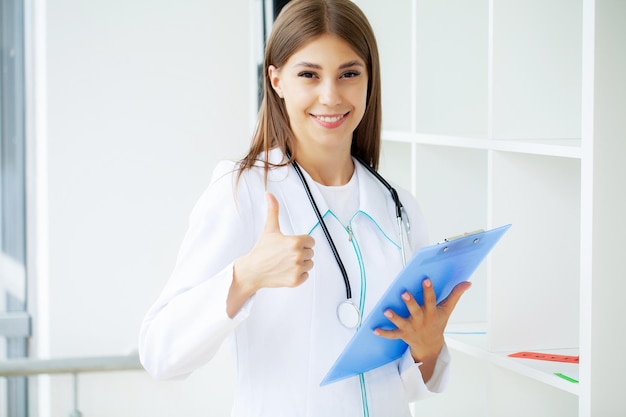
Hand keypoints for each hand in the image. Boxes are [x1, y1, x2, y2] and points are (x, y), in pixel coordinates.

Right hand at [227, 193, 314, 315]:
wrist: (252, 271)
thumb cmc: (261, 249)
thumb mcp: (269, 229)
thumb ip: (273, 210)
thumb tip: (269, 194)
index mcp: (295, 242)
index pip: (311, 241)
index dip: (302, 242)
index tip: (290, 244)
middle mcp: (298, 255)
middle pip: (310, 253)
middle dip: (300, 253)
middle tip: (285, 254)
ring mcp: (297, 269)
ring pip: (309, 264)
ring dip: (301, 264)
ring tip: (286, 263)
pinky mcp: (295, 281)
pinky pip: (306, 276)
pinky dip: (298, 275)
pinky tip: (286, 271)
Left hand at [373, 278, 470, 380]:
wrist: (431, 346)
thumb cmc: (438, 323)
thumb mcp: (447, 310)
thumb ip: (455, 295)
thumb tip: (468, 282)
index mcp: (432, 313)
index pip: (431, 300)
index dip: (429, 290)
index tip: (426, 279)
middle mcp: (421, 320)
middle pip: (416, 311)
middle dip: (410, 303)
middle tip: (404, 293)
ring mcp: (411, 328)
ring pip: (402, 323)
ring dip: (394, 318)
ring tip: (386, 311)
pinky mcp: (403, 334)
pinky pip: (393, 335)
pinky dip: (384, 333)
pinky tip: (375, 329)